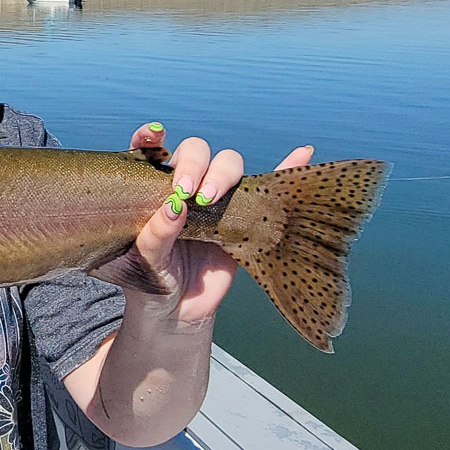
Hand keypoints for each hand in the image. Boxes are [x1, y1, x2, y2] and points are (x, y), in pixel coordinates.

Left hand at [125, 122, 313, 326]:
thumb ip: (155, 236)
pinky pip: (266, 188)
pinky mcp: (242, 217)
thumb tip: (174, 206)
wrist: (180, 313)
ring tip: (212, 198)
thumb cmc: (154, 284)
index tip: (155, 135)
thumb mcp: (146, 265)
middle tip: (187, 192)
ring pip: (227, 165)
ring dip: (223, 172)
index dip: (150, 136)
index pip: (149, 151)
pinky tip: (302, 154)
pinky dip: (285, 168)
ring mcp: (215, 200)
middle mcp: (184, 188)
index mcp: (152, 191)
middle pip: (196, 153)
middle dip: (194, 164)